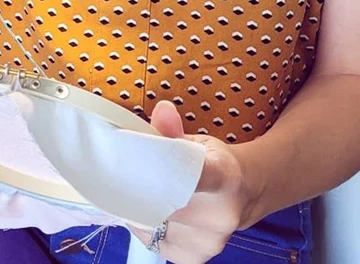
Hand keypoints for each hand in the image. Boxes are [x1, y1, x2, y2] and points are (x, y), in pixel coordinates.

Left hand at [129, 101, 252, 263]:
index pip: (192, 175)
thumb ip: (173, 130)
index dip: (157, 169)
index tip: (129, 159)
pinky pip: (153, 241)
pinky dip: (143, 224)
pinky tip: (147, 210)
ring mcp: (210, 241)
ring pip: (153, 223)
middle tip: (116, 171)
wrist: (244, 194)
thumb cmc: (213, 162)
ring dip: (136, 207)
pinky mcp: (195, 258)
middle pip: (163, 202)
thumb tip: (162, 111)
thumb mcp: (198, 141)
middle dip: (134, 187)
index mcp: (223, 176)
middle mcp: (221, 214)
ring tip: (133, 188)